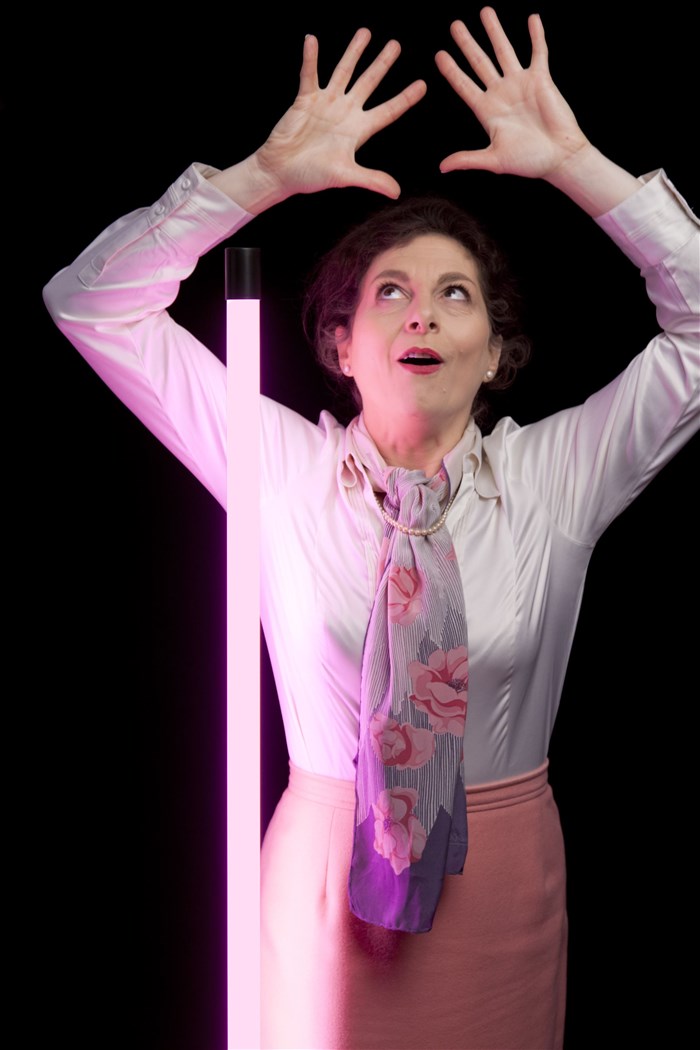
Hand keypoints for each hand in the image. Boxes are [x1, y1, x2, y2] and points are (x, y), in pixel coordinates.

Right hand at [255, 30, 426, 199]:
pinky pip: (309, 74)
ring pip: (344, 71)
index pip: (388, 111)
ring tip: (366, 32)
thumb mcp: (344, 175)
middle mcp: (346, 113)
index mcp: (359, 130)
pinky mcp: (305, 99)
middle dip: (382, 64)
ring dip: (354, 52)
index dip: (405, 98)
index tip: (422, 84)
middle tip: (396, 45)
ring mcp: (326, 103)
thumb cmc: (311, 176)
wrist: (281, 171)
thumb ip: (371, 179)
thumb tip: (397, 192)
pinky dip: (311, 58)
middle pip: (369, 83)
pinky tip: (312, 39)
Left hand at [435, 7, 589, 179]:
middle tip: (455, 25)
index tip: (438, 54)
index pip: (464, 86)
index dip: (451, 71)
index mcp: (487, 111)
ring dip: (495, 31)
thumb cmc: (529, 162)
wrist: (560, 157)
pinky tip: (532, 18)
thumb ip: (468, 159)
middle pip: (479, 62)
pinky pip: (538, 52)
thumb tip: (442, 167)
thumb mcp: (494, 160)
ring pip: (504, 50)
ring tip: (485, 11)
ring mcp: (521, 84)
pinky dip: (536, 35)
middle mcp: (501, 93)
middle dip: (467, 43)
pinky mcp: (541, 79)